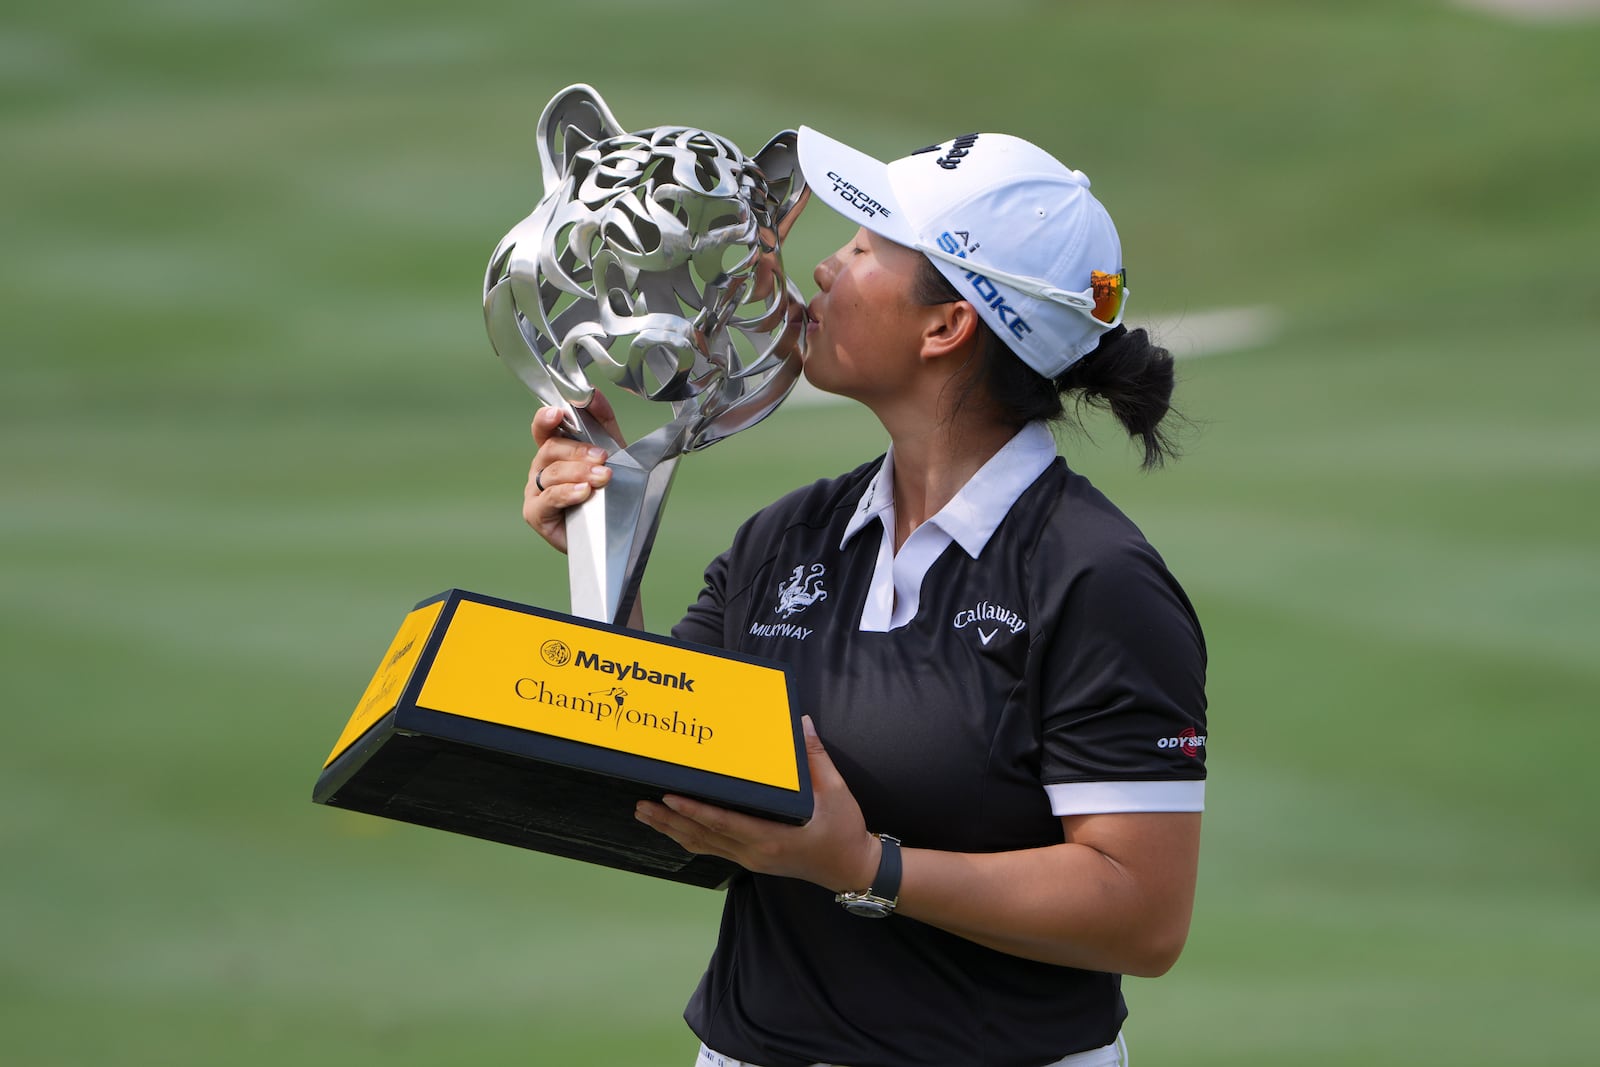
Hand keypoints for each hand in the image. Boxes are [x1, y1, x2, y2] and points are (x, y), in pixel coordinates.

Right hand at [522, 392, 625, 553]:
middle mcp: (540, 468)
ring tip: (602, 477)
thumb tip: (594, 394)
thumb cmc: (606, 492)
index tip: (558, 413)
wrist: (611, 535)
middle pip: (551, 450)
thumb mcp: (613, 451)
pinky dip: (567, 493)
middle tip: (602, 458)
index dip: (546, 419)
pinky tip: (583, 492)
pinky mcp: (535, 513)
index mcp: (555, 451)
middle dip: (578, 451)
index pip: (543, 428)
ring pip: (551, 473)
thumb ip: (603, 421)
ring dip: (578, 472)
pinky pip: (549, 498)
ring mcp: (535, 491)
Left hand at [634, 715, 880, 893]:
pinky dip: (689, 837)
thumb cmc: (843, 830)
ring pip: (702, 845)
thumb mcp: (835, 792)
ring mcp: (750, 859)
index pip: (723, 822)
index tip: (669, 798)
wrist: (851, 868)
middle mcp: (754, 852)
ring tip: (646, 815)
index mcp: (771, 837)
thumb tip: (801, 723)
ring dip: (672, 831)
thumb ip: (815, 757)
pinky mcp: (750, 860)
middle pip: (703, 836)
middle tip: (641, 805)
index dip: (694, 811)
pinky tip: (673, 828)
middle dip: (669, 821)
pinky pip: (713, 848)